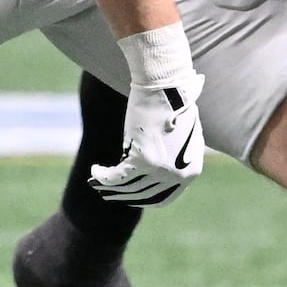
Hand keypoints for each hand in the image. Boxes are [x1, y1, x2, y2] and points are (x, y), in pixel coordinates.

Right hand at [94, 26, 203, 203]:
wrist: (167, 86)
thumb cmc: (175, 104)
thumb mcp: (184, 136)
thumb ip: (176, 156)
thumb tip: (158, 169)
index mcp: (191, 172)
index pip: (163, 198)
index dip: (143, 200)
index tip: (130, 197)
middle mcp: (178, 176)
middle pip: (143, 195)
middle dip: (123, 196)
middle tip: (109, 193)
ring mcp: (161, 169)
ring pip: (127, 187)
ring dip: (110, 187)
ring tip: (98, 180)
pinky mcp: (142, 160)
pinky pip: (116, 176)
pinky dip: (103, 176)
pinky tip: (95, 170)